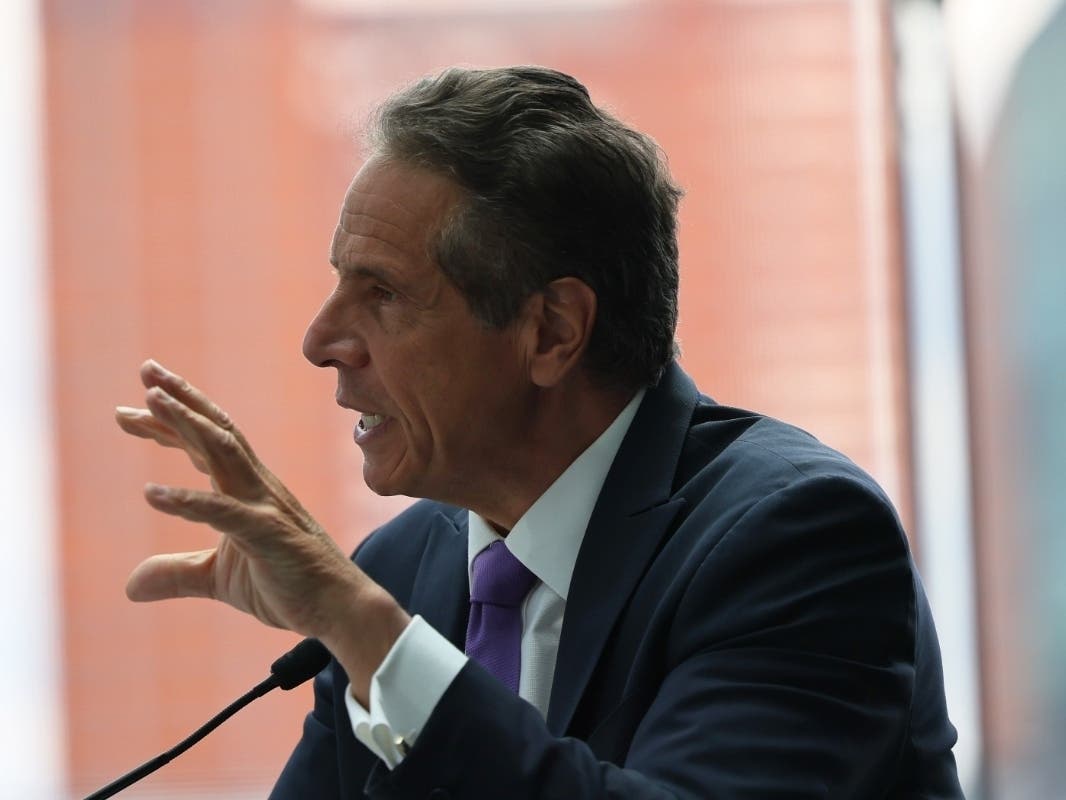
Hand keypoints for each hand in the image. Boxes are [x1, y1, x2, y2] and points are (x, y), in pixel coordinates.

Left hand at [116, 359, 407, 698]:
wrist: (340, 609)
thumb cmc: (289, 586)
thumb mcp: (220, 581)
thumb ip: (178, 574)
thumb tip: (129, 585)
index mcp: (247, 490)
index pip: (207, 445)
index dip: (171, 422)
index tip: (133, 407)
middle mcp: (257, 487)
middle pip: (217, 430)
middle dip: (180, 398)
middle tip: (146, 370)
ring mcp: (265, 506)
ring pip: (224, 452)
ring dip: (186, 423)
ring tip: (151, 400)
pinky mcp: (268, 534)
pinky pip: (223, 512)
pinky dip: (187, 501)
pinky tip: (150, 495)